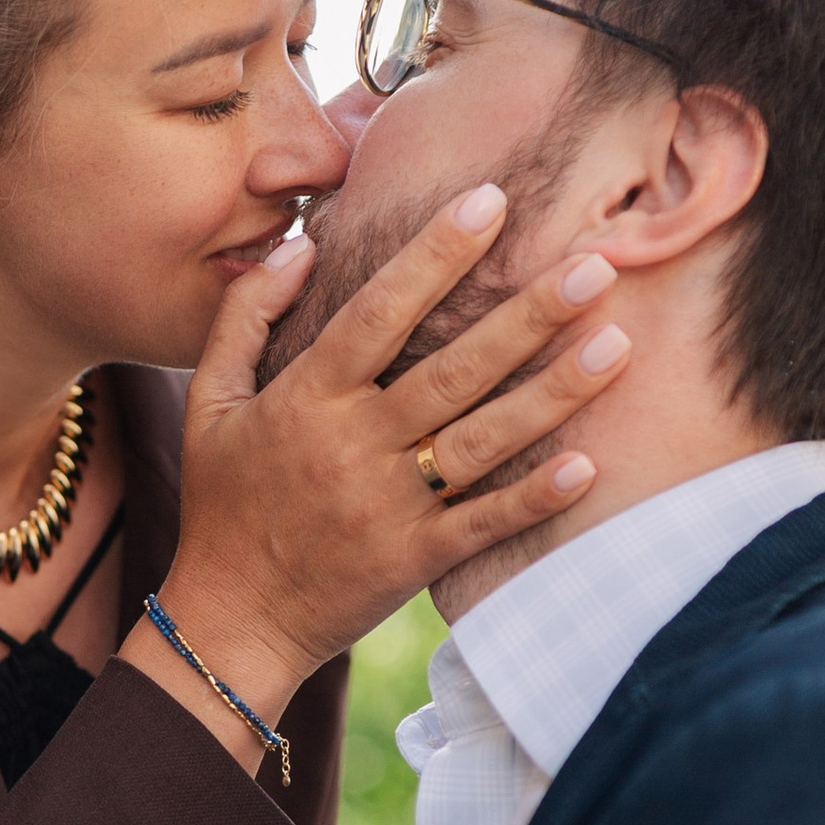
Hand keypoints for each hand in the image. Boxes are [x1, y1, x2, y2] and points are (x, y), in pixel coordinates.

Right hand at [124, 187, 627, 738]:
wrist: (228, 622)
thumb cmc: (224, 503)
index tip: (490, 202)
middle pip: (452, 368)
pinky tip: (589, 463)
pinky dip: (533, 497)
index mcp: (306, 397)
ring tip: (616, 344)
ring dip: (552, 393)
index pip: (378, 311)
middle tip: (596, 264)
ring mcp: (388, 506)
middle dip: (527, 315)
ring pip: (482, 440)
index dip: (434, 255)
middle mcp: (353, 445)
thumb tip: (300, 245)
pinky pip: (482, 524)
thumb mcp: (209, 401)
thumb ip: (246, 317)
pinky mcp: (413, 561)